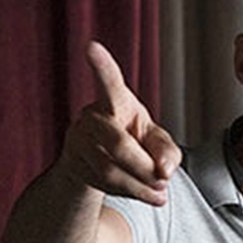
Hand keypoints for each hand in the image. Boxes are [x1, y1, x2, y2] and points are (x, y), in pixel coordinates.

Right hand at [60, 41, 180, 204]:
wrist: (101, 164)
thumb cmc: (136, 142)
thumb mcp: (159, 143)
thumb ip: (169, 153)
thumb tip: (164, 171)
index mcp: (117, 101)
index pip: (110, 83)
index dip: (102, 66)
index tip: (92, 47)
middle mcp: (92, 116)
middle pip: (119, 145)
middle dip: (146, 168)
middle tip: (164, 179)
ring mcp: (78, 140)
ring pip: (110, 170)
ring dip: (141, 185)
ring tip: (160, 191)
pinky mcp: (74, 164)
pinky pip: (104, 184)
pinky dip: (134, 193)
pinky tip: (150, 195)